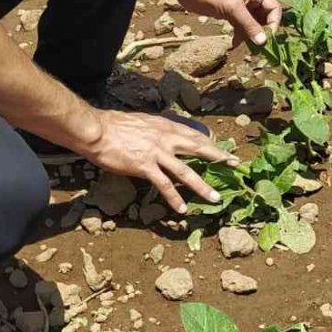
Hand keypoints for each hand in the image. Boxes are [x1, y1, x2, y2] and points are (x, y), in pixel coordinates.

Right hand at [81, 109, 233, 214]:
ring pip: (186, 171)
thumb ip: (157, 130)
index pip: (194, 134)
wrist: (96, 130)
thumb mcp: (142, 122)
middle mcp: (165, 137)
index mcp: (165, 125)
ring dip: (202, 186)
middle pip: (198, 148)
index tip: (224, 150)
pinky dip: (175, 198)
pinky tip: (183, 209)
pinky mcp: (145, 166)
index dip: (211, 143)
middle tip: (235, 165)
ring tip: (215, 198)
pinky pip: (164, 185)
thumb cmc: (114, 125)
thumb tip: (165, 137)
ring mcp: (156, 153)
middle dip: (218, 157)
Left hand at [167, 0, 281, 46]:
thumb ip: (248, 24)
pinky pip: (240, 25)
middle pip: (264, 17)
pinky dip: (238, 35)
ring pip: (252, 23)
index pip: (274, 8)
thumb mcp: (232, 7)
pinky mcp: (229, 11)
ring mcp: (239, 5)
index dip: (274, 23)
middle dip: (262, 32)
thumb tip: (263, 41)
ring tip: (247, 48)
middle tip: (258, 47)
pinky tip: (233, 45)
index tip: (267, 38)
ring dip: (250, 35)